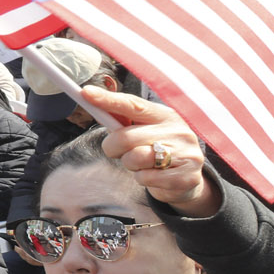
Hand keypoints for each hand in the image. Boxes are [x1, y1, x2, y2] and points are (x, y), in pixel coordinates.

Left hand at [86, 87, 218, 216]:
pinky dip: (143, 179)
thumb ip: (123, 120)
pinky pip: (146, 178)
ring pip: (136, 158)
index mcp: (167, 116)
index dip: (109, 100)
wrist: (187, 180)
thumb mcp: (145, 131)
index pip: (134, 105)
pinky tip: (154, 176)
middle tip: (117, 152)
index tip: (86, 93)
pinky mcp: (185, 177)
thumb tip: (96, 105)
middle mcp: (180, 132)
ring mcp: (185, 155)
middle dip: (113, 148)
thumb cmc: (158, 151)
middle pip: (126, 138)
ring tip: (142, 164)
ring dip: (130, 165)